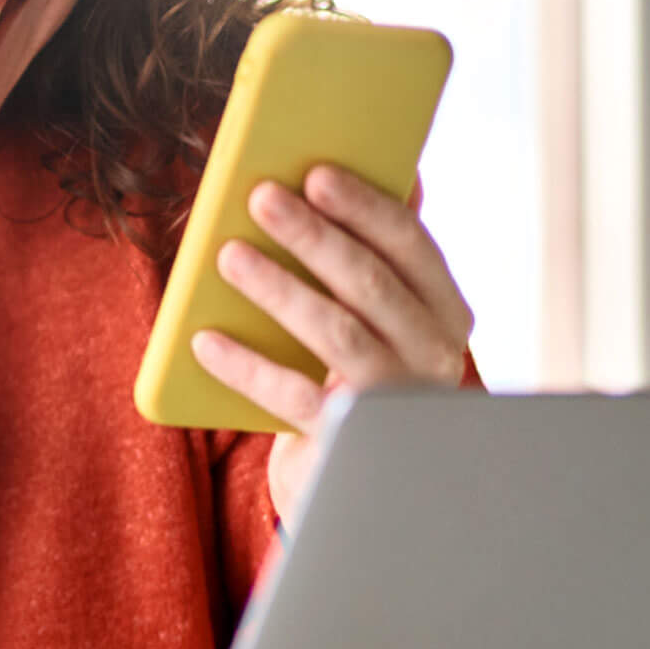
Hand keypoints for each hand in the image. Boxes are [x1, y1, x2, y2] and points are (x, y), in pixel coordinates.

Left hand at [188, 166, 474, 531]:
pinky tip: (205, 341)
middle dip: (314, 236)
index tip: (315, 172)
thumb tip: (382, 172)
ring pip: (338, 332)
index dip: (365, 207)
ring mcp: (395, 400)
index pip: (412, 246)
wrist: (353, 476)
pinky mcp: (350, 442)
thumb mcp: (377, 317)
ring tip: (229, 256)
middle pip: (371, 283)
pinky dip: (246, 366)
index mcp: (444, 310)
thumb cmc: (357, 374)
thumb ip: (375, 254)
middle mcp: (434, 354)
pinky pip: (293, 396)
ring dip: (279, 288)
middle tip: (261, 197)